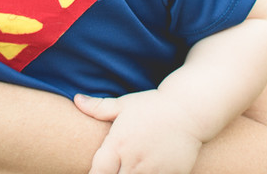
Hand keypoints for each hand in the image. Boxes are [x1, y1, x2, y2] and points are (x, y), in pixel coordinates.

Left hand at [75, 91, 201, 173]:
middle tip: (114, 170)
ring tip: (130, 169)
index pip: (97, 173)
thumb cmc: (152, 106)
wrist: (189, 109)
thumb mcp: (124, 105)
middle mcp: (134, 160)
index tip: (95, 173)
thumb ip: (98, 108)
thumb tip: (76, 99)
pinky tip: (147, 170)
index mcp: (118, 144)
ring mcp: (154, 170)